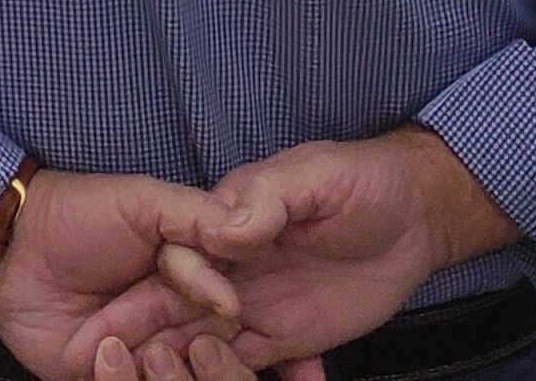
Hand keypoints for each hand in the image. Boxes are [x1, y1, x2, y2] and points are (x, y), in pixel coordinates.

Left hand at [0, 170, 259, 380]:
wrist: (12, 246)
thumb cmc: (79, 215)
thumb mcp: (144, 202)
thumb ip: (197, 218)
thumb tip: (243, 248)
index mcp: (192, 277)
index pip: (225, 303)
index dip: (217, 302)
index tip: (209, 295)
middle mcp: (174, 320)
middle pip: (205, 346)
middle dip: (186, 337)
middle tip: (158, 315)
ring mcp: (143, 353)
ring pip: (174, 375)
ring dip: (158, 362)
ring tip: (117, 333)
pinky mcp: (109, 377)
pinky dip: (125, 377)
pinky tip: (103, 349)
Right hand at [171, 128, 514, 378]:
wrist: (414, 218)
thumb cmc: (362, 181)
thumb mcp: (317, 175)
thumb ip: (270, 195)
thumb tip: (224, 228)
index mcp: (226, 217)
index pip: (183, 253)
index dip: (183, 281)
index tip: (210, 306)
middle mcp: (231, 265)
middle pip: (177, 302)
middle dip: (147, 331)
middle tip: (121, 358)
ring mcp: (255, 304)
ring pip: (203, 340)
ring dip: (180, 363)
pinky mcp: (284, 338)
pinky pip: (249, 366)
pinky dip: (227, 378)